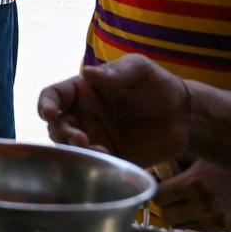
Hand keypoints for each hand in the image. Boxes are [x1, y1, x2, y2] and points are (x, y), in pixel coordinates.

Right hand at [38, 55, 191, 165]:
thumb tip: (88, 72)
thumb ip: (115, 72)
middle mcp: (83, 114)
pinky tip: (107, 156)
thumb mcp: (139, 69)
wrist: (185, 116)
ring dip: (74, 149)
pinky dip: (94, 161)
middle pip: (56, 125)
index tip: (49, 113)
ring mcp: (95, 136)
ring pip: (69, 147)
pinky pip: (93, 162)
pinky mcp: (109, 156)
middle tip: (79, 138)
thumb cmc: (157, 85)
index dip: (45, 104)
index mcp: (82, 90)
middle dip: (60, 133)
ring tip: (94, 149)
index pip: (53, 95)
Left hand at [155, 160, 230, 231]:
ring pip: (185, 228)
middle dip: (169, 208)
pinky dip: (204, 225)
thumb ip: (175, 164)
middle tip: (176, 200)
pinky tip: (212, 212)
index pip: (159, 197)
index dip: (158, 194)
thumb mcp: (201, 157)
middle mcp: (206, 206)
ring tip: (195, 205)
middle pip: (169, 217)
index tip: (162, 191)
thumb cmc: (230, 163)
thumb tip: (149, 171)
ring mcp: (220, 222)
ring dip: (186, 218)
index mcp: (194, 184)